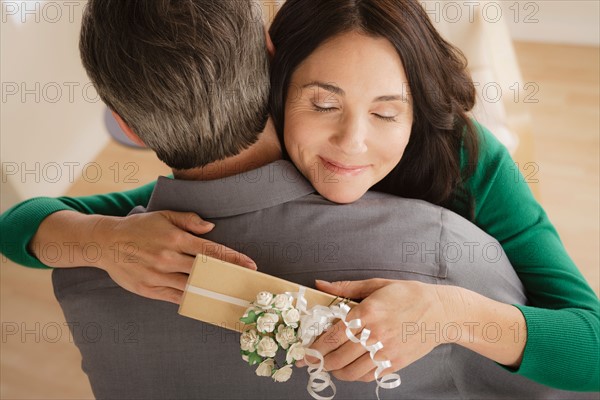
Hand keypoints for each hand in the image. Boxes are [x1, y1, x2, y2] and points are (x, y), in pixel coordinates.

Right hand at [93, 210, 256, 303]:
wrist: (106, 242)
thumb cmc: (139, 228)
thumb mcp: (164, 216)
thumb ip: (189, 220)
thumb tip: (211, 228)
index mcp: (176, 239)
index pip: (211, 250)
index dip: (233, 258)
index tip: (250, 264)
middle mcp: (169, 258)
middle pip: (206, 271)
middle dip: (227, 276)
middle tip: (244, 282)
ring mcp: (158, 276)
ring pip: (192, 286)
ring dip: (211, 290)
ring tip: (228, 294)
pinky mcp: (149, 289)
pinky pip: (175, 297)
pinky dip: (191, 298)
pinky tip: (204, 299)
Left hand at [300, 279, 446, 381]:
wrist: (441, 312)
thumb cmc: (408, 295)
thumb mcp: (376, 284)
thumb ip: (345, 288)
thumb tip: (319, 284)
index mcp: (366, 312)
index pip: (332, 336)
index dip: (315, 347)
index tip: (305, 352)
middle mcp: (374, 334)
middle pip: (338, 357)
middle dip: (321, 361)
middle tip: (313, 361)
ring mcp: (386, 351)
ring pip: (352, 371)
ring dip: (336, 372)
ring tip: (330, 366)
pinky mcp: (395, 363)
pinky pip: (369, 376)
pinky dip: (356, 376)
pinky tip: (351, 369)